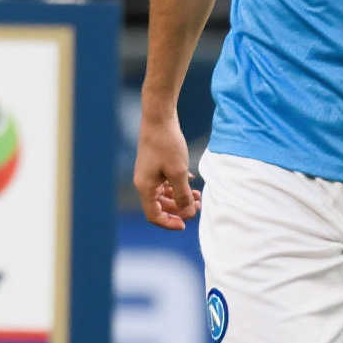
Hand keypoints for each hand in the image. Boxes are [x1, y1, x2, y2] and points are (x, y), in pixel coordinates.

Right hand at [134, 108, 199, 228]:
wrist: (159, 118)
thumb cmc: (167, 144)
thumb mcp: (178, 173)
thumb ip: (183, 195)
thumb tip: (188, 213)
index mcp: (145, 187)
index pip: (154, 215)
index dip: (170, 223)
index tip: (186, 224)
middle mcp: (144, 182)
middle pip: (159, 206)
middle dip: (179, 209)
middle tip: (198, 206)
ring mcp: (148, 173)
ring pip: (164, 194)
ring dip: (180, 197)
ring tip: (198, 195)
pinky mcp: (154, 164)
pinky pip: (165, 182)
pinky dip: (177, 186)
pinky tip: (191, 181)